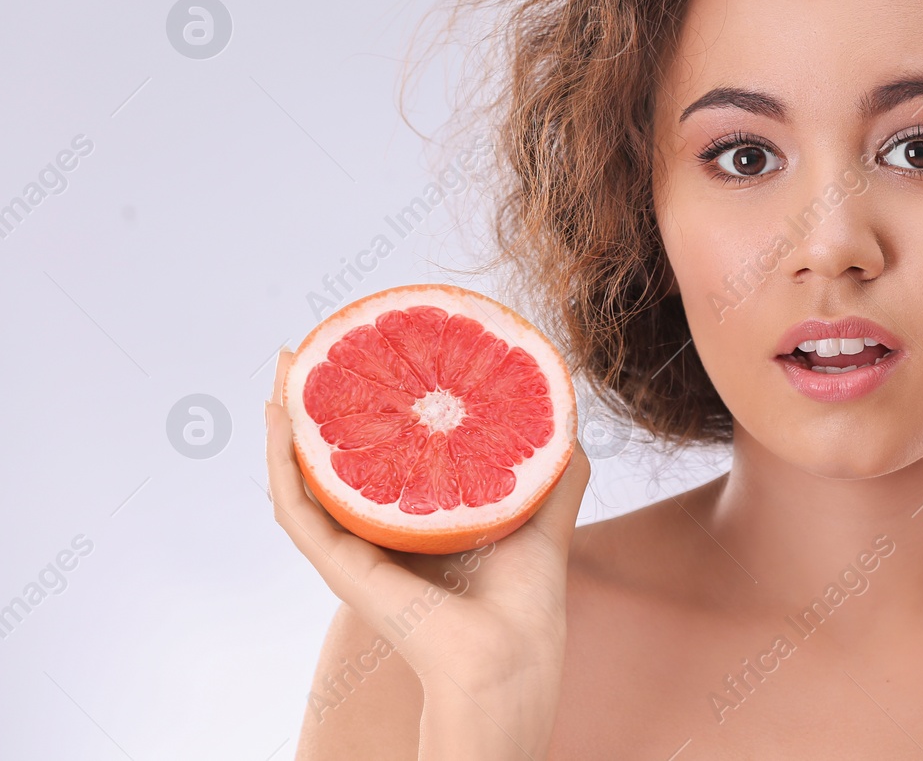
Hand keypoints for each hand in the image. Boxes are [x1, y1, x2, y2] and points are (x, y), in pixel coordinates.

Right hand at [265, 349, 589, 758]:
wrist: (508, 654)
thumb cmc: (526, 598)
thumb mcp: (543, 511)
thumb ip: (553, 462)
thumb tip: (563, 406)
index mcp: (420, 518)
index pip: (384, 452)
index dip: (371, 405)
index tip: (366, 351)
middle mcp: (380, 530)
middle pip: (335, 455)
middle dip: (317, 399)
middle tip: (306, 346)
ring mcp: (354, 547)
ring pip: (303, 475)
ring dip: (285, 418)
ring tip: (282, 365)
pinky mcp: (338, 565)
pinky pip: (296, 508)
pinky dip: (281, 461)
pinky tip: (280, 417)